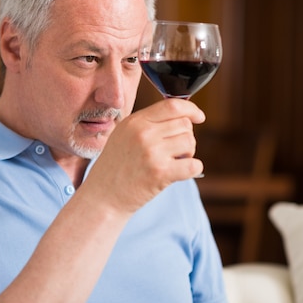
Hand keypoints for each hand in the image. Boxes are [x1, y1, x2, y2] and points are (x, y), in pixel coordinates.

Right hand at [82, 98, 205, 214]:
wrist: (103, 196)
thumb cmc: (115, 167)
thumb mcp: (123, 135)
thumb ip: (147, 123)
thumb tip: (182, 116)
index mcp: (134, 121)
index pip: (172, 105)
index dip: (190, 110)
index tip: (198, 116)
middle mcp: (143, 133)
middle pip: (184, 124)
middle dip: (185, 137)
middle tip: (173, 151)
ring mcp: (152, 153)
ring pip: (190, 142)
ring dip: (188, 153)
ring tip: (172, 162)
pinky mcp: (160, 173)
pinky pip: (194, 164)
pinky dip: (192, 169)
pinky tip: (179, 173)